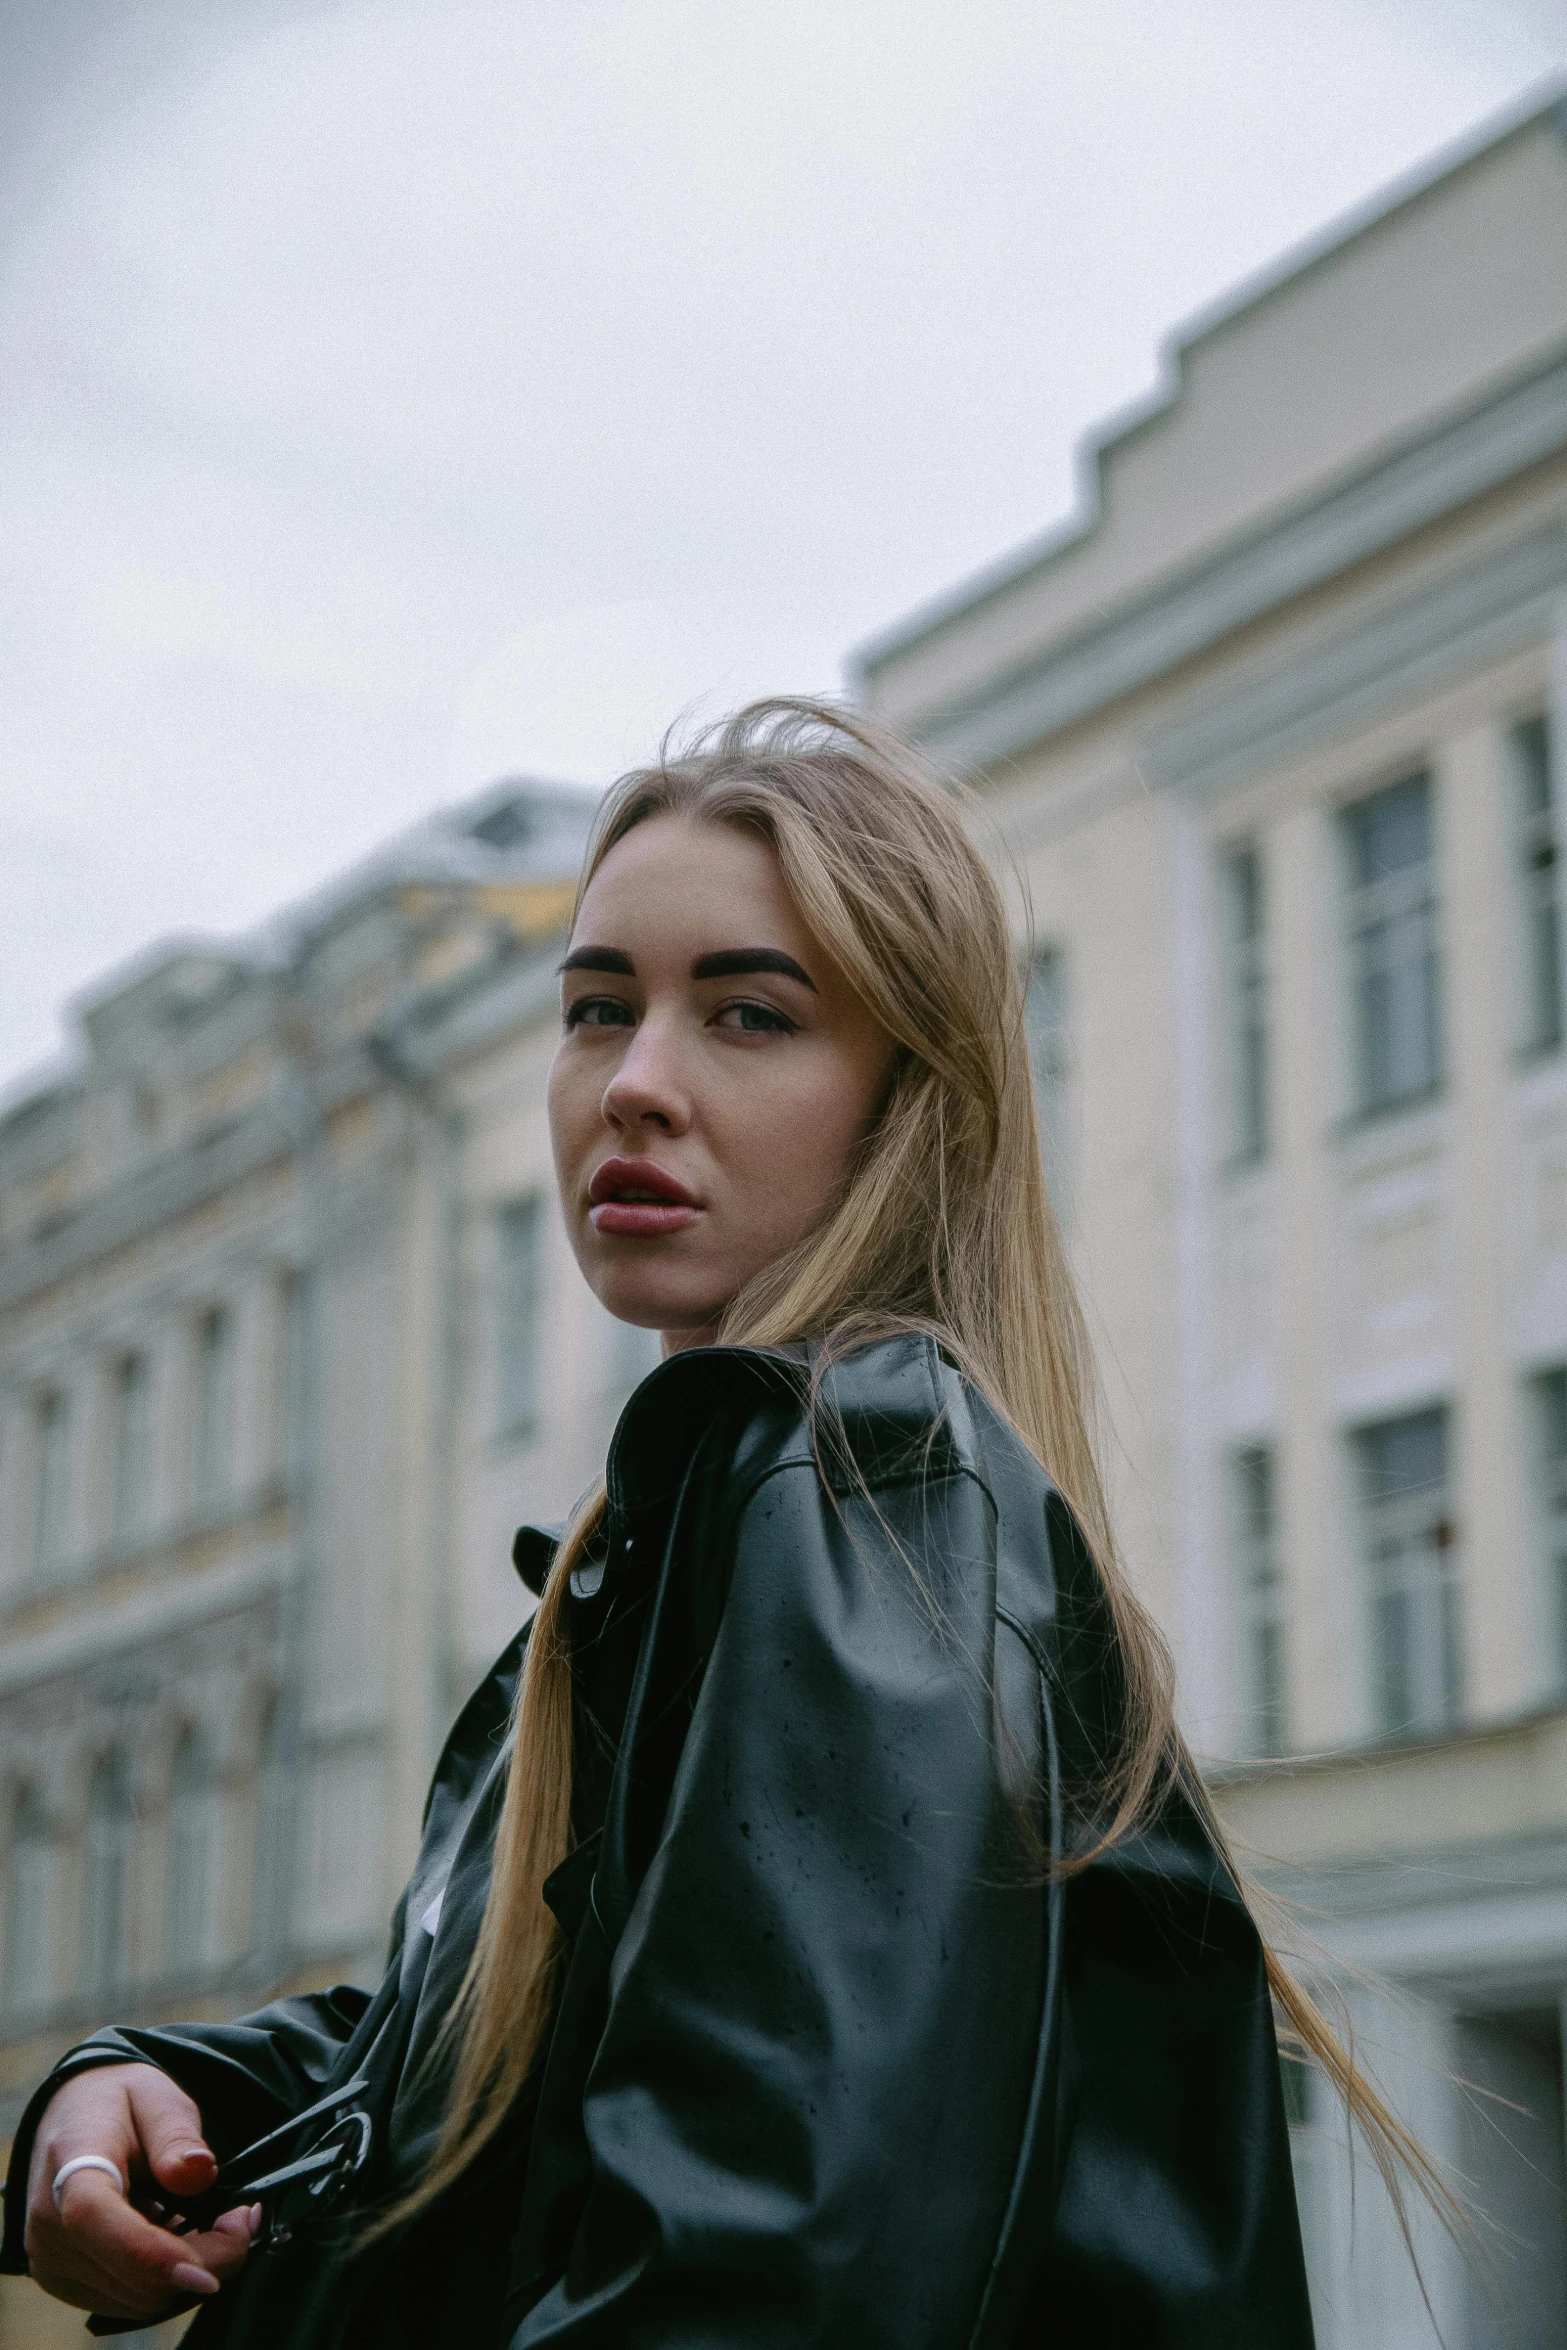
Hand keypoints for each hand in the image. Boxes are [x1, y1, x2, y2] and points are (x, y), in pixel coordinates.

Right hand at [24, 2063, 258, 2322]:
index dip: (154, 2252)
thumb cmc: (117, 2104)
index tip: (214, 2259)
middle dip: (206, 2256)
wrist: (72, 2118)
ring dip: (191, 2269)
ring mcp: (53, 2262)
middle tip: (241, 2216)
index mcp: (70, 2167)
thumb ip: (176, 2134)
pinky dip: (168, 2278)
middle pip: (134, 2275)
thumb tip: (198, 2173)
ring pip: (141, 2298)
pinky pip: (131, 2301)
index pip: (96, 2219)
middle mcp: (50, 2226)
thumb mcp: (155, 2097)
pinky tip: (181, 2237)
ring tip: (213, 2221)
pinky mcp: (66, 2282)